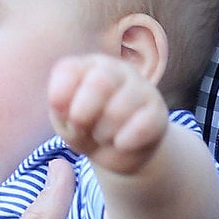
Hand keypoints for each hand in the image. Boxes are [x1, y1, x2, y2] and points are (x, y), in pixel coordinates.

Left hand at [48, 53, 169, 174]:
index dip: (60, 98)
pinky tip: (121, 143)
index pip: (68, 70)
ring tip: (103, 136)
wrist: (120, 152)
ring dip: (103, 132)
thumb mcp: (66, 123)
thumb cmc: (87, 130)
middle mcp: (115, 70)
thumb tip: (69, 110)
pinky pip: (142, 126)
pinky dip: (124, 141)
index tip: (61, 114)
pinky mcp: (158, 112)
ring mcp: (140, 88)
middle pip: (99, 82)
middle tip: (80, 128)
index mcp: (87, 67)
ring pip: (119, 109)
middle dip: (83, 114)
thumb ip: (62, 111)